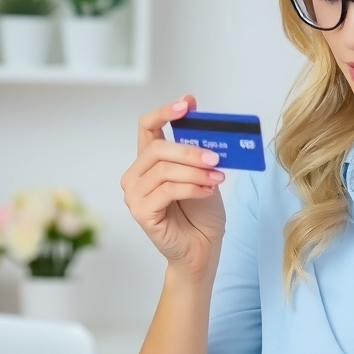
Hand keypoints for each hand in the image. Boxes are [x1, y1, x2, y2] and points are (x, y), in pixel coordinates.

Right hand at [121, 96, 226, 278]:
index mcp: (149, 162)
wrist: (203, 249)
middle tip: (216, 157)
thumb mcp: (204, 174)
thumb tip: (201, 119)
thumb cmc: (201, 214)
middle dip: (189, 150)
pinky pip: (167, 190)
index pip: (147, 126)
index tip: (187, 104)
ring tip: (218, 177)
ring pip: (164, 170)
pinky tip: (208, 190)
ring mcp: (135, 195)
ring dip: (195, 171)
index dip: (164, 112)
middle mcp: (136, 176)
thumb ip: (197, 150)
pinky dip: (192, 187)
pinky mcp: (141, 212)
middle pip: (157, 148)